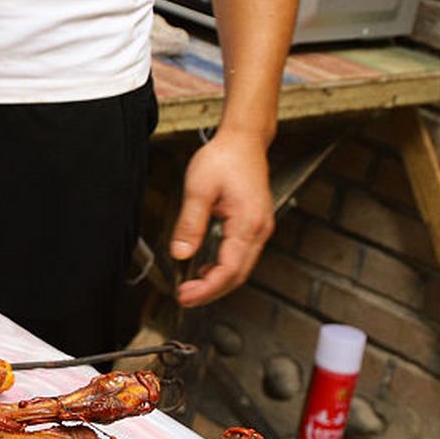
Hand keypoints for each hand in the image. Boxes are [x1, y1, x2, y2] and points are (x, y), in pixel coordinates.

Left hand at [170, 129, 273, 306]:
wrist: (244, 140)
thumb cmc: (225, 158)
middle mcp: (259, 230)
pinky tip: (205, 270)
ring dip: (217, 282)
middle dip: (211, 291)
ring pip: (241, 268)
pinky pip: (241, 255)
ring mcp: (259, 228)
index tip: (185, 295)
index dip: (206, 288)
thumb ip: (189, 224)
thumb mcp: (198, 189)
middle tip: (185, 297)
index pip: (229, 270)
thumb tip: (180, 253)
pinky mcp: (254, 225)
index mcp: (247, 224)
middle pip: (238, 275)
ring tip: (191, 287)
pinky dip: (223, 268)